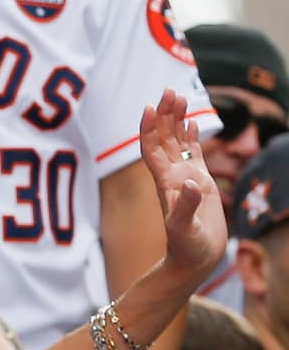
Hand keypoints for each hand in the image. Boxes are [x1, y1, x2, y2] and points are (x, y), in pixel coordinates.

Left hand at [139, 88, 224, 277]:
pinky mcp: (200, 182)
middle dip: (164, 114)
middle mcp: (171, 174)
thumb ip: (185, 207)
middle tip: (170, 90)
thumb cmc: (186, 247)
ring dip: (177, 119)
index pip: (151, 148)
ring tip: (179, 97)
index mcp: (164, 181)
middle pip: (163, 137)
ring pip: (177, 141)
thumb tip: (190, 184)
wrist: (194, 260)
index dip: (148, 128)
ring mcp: (185, 176)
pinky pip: (193, 153)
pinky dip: (192, 137)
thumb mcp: (185, 229)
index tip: (149, 108)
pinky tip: (192, 122)